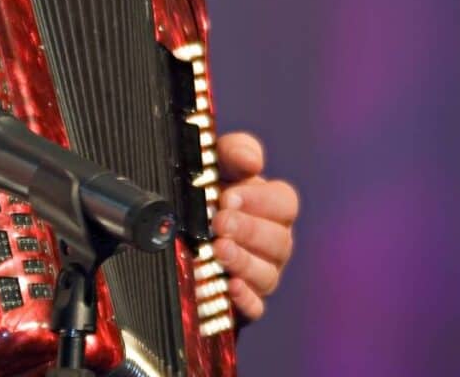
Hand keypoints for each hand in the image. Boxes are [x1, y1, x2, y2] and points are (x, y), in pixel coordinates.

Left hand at [211, 132, 298, 322]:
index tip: (227, 197)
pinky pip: (255, 307)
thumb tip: (251, 161)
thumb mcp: (215, 162)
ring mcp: (261, 273)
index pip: (284, 203)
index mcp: (271, 207)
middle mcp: (272, 242)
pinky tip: (230, 287)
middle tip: (219, 222)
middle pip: (279, 240)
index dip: (259, 200)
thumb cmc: (204, 190)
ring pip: (268, 274)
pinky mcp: (243, 302)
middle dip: (248, 230)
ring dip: (244, 262)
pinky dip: (245, 299)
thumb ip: (234, 152)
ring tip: (218, 250)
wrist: (175, 228)